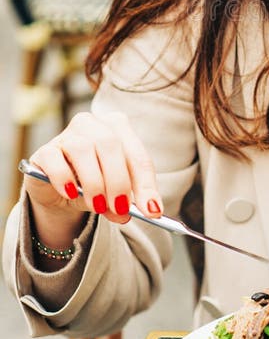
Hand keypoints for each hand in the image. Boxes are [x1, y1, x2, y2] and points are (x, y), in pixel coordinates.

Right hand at [25, 111, 163, 243]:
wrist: (60, 191)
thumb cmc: (95, 185)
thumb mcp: (114, 194)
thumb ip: (122, 201)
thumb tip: (126, 214)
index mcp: (118, 127)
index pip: (138, 155)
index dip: (146, 184)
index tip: (152, 210)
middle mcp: (93, 124)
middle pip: (110, 144)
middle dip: (119, 181)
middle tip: (121, 209)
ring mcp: (67, 134)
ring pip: (83, 149)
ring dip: (94, 182)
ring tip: (97, 205)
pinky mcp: (45, 150)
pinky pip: (54, 159)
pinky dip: (64, 178)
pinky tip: (70, 192)